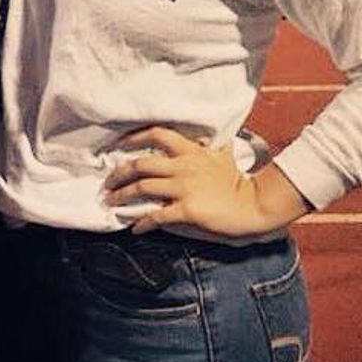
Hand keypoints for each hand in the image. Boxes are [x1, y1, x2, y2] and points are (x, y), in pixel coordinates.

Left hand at [103, 126, 308, 237]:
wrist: (253, 203)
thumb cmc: (237, 180)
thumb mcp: (222, 154)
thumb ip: (208, 145)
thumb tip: (209, 136)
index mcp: (191, 150)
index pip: (157, 134)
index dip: (134, 138)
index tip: (118, 145)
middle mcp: (183, 165)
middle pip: (141, 164)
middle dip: (119, 172)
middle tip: (107, 181)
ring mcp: (184, 187)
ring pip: (143, 188)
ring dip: (122, 195)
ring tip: (111, 201)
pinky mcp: (187, 209)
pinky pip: (156, 215)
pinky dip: (142, 222)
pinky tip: (135, 228)